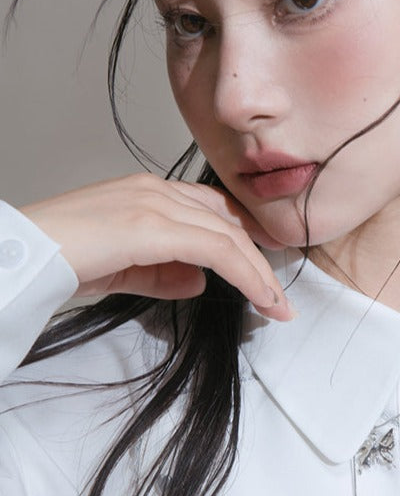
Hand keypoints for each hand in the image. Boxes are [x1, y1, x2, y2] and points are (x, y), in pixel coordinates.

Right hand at [21, 174, 293, 320]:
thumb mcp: (121, 269)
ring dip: (259, 273)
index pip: (212, 211)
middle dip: (260, 261)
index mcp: (146, 192)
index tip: (265, 269)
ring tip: (275, 304)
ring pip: (228, 235)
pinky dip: (246, 275)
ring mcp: (153, 203)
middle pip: (227, 222)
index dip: (245, 239)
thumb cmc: (58, 260)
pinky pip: (216, 250)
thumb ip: (163, 273)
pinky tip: (260, 296)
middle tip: (278, 296)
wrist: (20, 256)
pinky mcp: (151, 226)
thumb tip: (201, 281)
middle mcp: (155, 190)